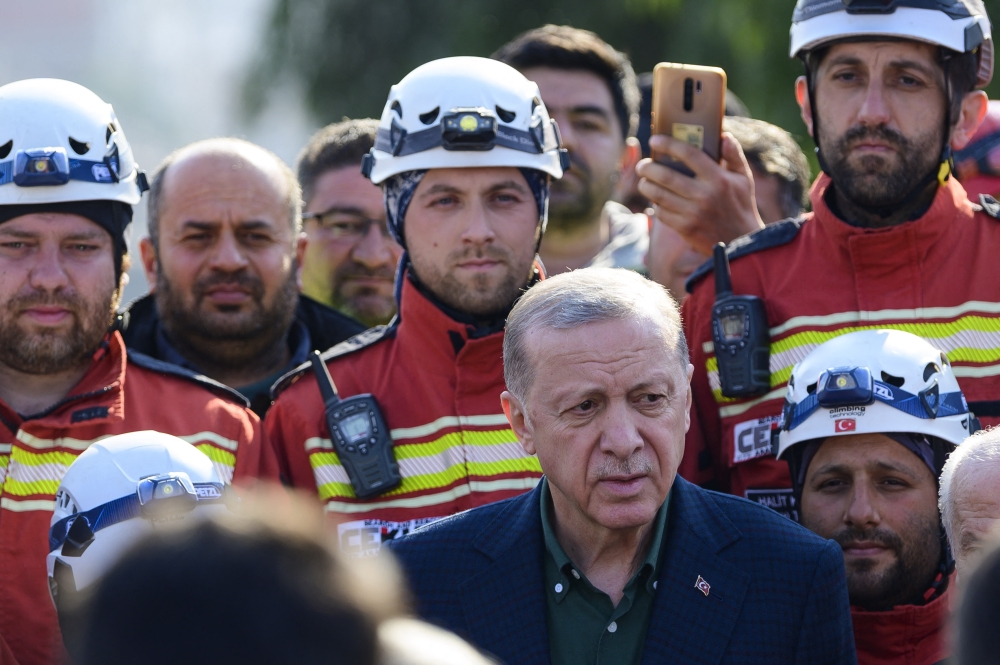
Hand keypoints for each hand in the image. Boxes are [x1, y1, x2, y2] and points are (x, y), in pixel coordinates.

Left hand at [636, 133, 763, 254]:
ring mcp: (693, 213)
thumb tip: (723, 136)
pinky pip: (661, 212)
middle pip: (665, 176)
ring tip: (644, 181)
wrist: (741, 241)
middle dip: (648, 167)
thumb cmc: (740, 205)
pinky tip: (655, 199)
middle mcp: (704, 195)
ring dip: (645, 185)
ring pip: (658, 195)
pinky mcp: (685, 228)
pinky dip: (655, 204)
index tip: (654, 140)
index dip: (668, 145)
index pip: (689, 155)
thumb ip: (734, 155)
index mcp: (718, 178)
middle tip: (643, 165)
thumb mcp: (743, 178)